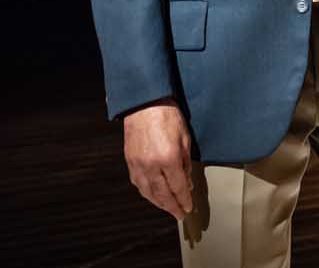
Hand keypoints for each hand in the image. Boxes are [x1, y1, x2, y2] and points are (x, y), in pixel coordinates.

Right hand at [123, 99, 193, 220]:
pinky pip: (138, 183)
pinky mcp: (129, 161)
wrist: (145, 104)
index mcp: (168, 158)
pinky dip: (146, 192)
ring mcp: (138, 164)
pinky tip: (152, 195)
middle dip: (172, 207)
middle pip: (162, 194)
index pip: (178, 187)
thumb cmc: (167, 116)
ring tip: (167, 208)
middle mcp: (151, 165)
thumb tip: (186, 182)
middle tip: (179, 214)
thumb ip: (186, 163)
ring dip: (158, 203)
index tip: (188, 207)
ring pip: (148, 192)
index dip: (184, 200)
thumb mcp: (185, 138)